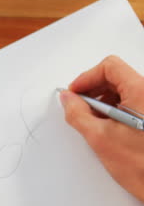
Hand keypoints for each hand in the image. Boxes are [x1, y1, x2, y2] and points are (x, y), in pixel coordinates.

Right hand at [60, 55, 143, 201]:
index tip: (75, 92)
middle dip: (93, 91)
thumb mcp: (101, 139)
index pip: (109, 67)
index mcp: (142, 91)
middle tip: (79, 107)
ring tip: (93, 123)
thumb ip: (78, 114)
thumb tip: (68, 100)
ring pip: (123, 91)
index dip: (87, 77)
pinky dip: (115, 111)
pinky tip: (107, 128)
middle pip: (116, 77)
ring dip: (103, 102)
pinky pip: (131, 103)